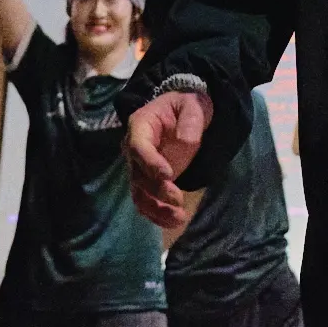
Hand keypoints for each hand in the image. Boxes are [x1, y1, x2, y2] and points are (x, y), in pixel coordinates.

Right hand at [124, 91, 212, 227]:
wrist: (185, 112)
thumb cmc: (187, 104)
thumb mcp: (193, 104)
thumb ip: (191, 120)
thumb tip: (185, 142)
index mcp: (140, 126)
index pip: (138, 146)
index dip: (150, 162)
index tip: (168, 175)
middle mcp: (134, 149)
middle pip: (137, 174)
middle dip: (156, 190)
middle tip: (177, 198)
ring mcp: (140, 167)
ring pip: (140, 193)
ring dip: (156, 209)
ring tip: (178, 217)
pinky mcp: (149, 182)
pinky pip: (147, 202)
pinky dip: (158, 214)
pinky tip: (174, 222)